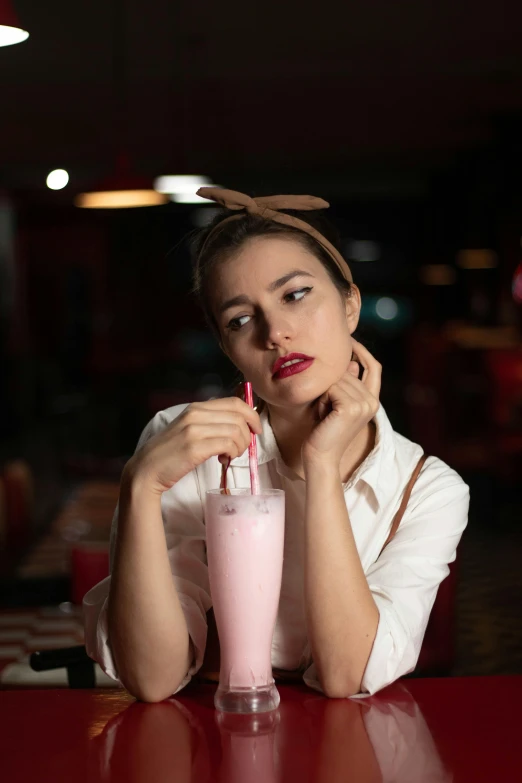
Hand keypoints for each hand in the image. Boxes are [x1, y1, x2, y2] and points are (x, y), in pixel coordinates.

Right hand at [125, 397, 261, 494]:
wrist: (147, 469)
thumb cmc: (170, 453)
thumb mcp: (189, 429)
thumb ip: (210, 422)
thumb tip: (240, 424)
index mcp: (196, 407)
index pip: (235, 402)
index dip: (251, 415)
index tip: (255, 430)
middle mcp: (195, 414)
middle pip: (239, 416)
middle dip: (247, 434)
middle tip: (240, 449)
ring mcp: (194, 429)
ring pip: (236, 430)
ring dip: (240, 446)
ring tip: (229, 456)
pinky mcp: (194, 447)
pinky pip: (228, 444)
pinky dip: (232, 453)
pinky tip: (224, 460)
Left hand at [302, 340, 380, 468]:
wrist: (320, 456)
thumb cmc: (323, 430)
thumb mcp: (335, 403)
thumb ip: (345, 384)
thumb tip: (351, 363)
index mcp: (373, 400)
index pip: (374, 367)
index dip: (362, 351)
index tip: (349, 339)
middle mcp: (372, 401)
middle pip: (347, 372)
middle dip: (330, 384)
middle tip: (325, 409)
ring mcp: (364, 405)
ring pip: (337, 379)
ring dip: (324, 393)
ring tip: (323, 413)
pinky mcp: (351, 408)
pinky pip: (331, 388)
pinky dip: (321, 399)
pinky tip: (322, 415)